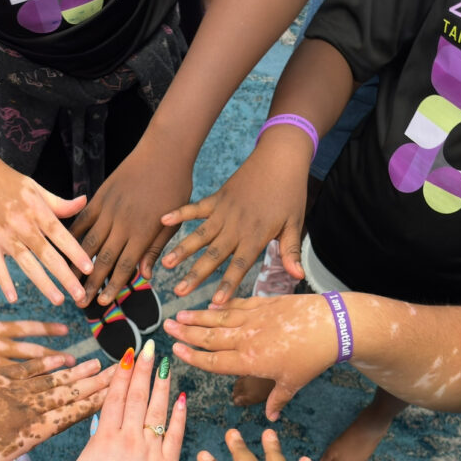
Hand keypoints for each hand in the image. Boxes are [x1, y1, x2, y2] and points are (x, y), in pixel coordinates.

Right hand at [0, 149, 92, 305]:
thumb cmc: (7, 181)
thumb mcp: (36, 188)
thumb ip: (60, 203)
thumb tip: (84, 202)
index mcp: (37, 210)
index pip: (60, 235)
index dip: (76, 252)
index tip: (90, 269)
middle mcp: (22, 224)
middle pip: (47, 254)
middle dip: (65, 276)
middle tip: (80, 296)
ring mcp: (3, 234)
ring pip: (26, 263)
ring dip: (43, 283)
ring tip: (59, 300)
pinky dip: (4, 281)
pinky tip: (13, 298)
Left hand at [0, 356, 112, 460]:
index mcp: (31, 432)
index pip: (70, 417)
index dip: (94, 405)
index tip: (114, 396)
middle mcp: (29, 408)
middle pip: (68, 394)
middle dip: (94, 384)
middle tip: (117, 374)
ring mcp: (16, 389)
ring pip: (53, 379)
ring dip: (77, 372)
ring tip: (97, 364)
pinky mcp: (1, 375)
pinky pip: (30, 367)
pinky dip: (48, 362)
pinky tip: (63, 357)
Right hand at [70, 341, 186, 460]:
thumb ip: (95, 443)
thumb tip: (104, 423)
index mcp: (105, 438)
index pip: (116, 397)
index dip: (123, 373)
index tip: (129, 354)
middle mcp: (129, 440)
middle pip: (137, 396)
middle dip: (144, 369)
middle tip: (150, 346)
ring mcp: (150, 452)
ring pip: (158, 410)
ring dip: (163, 384)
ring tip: (167, 364)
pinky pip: (175, 435)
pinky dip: (179, 415)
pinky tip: (182, 397)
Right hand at [71, 138, 192, 305]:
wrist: (164, 151)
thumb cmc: (175, 187)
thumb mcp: (173, 222)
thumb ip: (155, 249)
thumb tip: (146, 276)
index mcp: (143, 232)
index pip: (126, 266)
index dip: (114, 286)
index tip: (103, 303)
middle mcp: (123, 224)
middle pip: (104, 259)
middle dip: (91, 283)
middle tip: (80, 301)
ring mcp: (109, 209)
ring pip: (89, 242)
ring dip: (77, 263)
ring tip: (67, 279)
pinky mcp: (100, 196)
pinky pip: (83, 219)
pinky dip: (73, 234)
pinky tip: (64, 247)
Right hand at [159, 141, 307, 304]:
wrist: (280, 157)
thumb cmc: (290, 192)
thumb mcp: (295, 223)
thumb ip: (291, 252)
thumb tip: (298, 277)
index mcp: (255, 236)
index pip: (239, 266)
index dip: (227, 284)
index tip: (215, 302)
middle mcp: (236, 227)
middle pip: (212, 255)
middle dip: (195, 275)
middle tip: (179, 292)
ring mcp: (223, 212)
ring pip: (199, 235)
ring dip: (181, 250)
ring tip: (165, 264)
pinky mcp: (217, 198)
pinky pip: (195, 208)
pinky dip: (179, 213)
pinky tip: (163, 221)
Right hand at [164, 293, 337, 420]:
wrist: (332, 327)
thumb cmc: (312, 358)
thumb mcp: (293, 383)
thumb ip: (277, 399)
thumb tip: (271, 417)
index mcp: (249, 361)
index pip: (213, 361)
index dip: (192, 356)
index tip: (175, 350)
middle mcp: (246, 339)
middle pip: (209, 337)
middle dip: (186, 332)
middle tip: (166, 326)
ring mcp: (254, 318)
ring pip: (219, 318)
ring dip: (197, 316)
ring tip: (179, 314)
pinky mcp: (264, 304)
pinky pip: (238, 304)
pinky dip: (223, 304)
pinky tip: (211, 304)